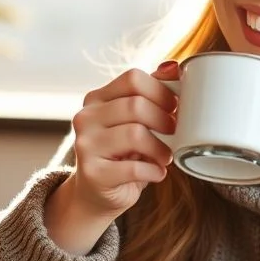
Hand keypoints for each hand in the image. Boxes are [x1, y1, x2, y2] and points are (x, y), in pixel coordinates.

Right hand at [64, 62, 179, 218]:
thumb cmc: (122, 153)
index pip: (133, 78)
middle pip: (136, 105)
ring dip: (160, 148)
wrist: (96, 193)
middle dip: (164, 120)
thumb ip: (150, 93)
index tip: (174, 106)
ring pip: (135, 134)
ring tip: (165, 156)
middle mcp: (85, 118)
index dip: (161, 90)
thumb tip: (173, 66)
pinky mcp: (92, 173)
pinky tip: (156, 173)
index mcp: (96, 99)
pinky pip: (134, 167)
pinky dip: (154, 171)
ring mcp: (85, 145)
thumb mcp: (134, 121)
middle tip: (173, 133)